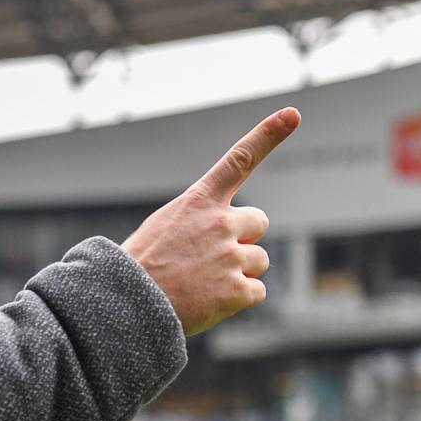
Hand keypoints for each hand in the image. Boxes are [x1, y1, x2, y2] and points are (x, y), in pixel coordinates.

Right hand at [122, 107, 299, 336]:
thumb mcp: (164, 227)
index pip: (239, 159)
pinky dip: (238, 299)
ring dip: (239, 272)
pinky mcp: (237, 290)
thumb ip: (199, 221)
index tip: (293, 114)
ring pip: (259, 259)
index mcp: (199, 201)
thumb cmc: (141, 267)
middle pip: (259, 222)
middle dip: (244, 238)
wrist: (127, 306)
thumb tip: (229, 236)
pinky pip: (256, 291)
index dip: (268, 135)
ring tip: (204, 283)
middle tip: (212, 257)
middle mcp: (221, 222)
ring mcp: (231, 256)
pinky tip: (210, 301)